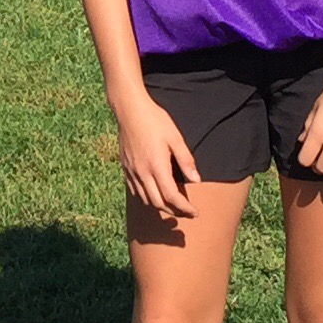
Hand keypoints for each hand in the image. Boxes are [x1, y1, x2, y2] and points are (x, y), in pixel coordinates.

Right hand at [112, 94, 197, 222]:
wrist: (129, 110)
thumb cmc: (155, 120)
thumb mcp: (175, 138)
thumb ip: (186, 161)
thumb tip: (196, 180)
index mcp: (157, 166)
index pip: (172, 196)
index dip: (184, 208)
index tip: (194, 212)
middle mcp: (142, 172)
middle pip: (158, 203)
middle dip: (174, 212)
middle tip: (186, 212)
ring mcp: (132, 171)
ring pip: (145, 199)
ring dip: (160, 207)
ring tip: (172, 206)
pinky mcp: (125, 167)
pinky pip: (135, 191)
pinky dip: (146, 198)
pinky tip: (154, 193)